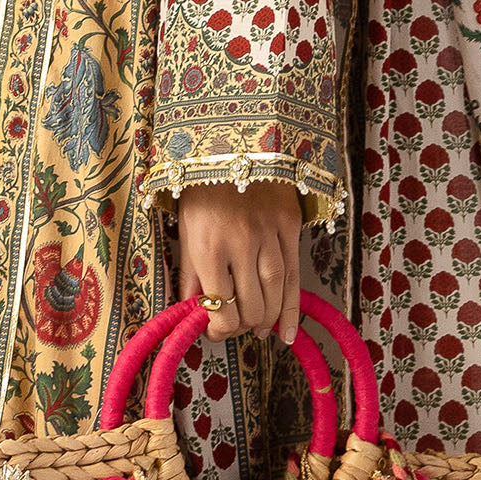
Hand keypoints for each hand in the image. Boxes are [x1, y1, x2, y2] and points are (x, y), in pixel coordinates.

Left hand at [176, 179, 302, 344]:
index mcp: (209, 248)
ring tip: (260, 330)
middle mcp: (241, 244)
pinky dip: (291, 308)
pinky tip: (287, 331)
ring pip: (274, 294)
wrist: (231, 146)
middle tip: (236, 325)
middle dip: (242, 325)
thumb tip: (197, 316)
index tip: (215, 331)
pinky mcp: (290, 225)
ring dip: (266, 320)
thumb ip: (191, 279)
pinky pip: (295, 277)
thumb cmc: (201, 194)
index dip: (218, 330)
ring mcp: (269, 234)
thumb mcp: (185, 236)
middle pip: (250, 307)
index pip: (221, 309)